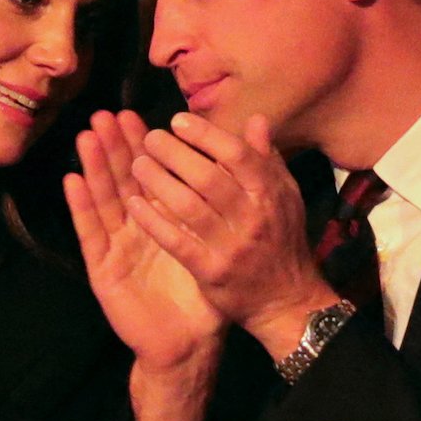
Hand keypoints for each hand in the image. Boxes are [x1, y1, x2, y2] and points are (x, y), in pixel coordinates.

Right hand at [65, 110, 223, 369]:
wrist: (187, 345)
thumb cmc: (204, 297)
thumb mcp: (218, 245)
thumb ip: (226, 205)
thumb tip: (243, 169)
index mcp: (162, 221)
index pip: (150, 176)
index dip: (141, 146)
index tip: (136, 115)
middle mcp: (135, 229)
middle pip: (122, 180)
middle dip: (114, 147)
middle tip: (106, 115)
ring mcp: (117, 247)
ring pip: (104, 200)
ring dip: (94, 167)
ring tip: (87, 136)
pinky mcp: (103, 269)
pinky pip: (91, 233)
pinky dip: (81, 207)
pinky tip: (73, 180)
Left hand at [126, 113, 337, 356]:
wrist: (287, 300)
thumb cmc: (281, 240)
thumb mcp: (285, 196)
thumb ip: (266, 159)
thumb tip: (256, 119)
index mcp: (270, 193)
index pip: (237, 155)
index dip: (205, 135)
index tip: (177, 121)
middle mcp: (252, 217)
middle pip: (207, 177)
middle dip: (174, 153)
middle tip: (149, 139)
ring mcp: (231, 246)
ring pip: (188, 206)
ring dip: (158, 182)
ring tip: (137, 165)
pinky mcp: (211, 272)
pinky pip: (177, 241)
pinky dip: (153, 221)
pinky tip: (134, 203)